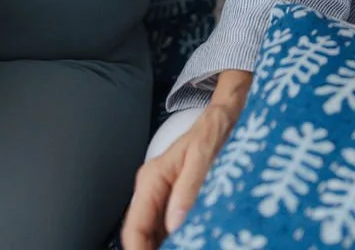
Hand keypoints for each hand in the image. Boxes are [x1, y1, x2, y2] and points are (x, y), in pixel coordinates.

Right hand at [121, 71, 251, 249]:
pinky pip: (164, 228)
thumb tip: (174, 224)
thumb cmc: (210, 132)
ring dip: (158, 248)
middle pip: (140, 232)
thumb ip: (187, 189)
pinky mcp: (172, 200)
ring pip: (151, 233)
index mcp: (151, 179)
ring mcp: (160, 196)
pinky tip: (184, 246)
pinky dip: (170, 242)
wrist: (220, 119)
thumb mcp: (201, 158)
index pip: (134, 226)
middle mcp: (151, 189)